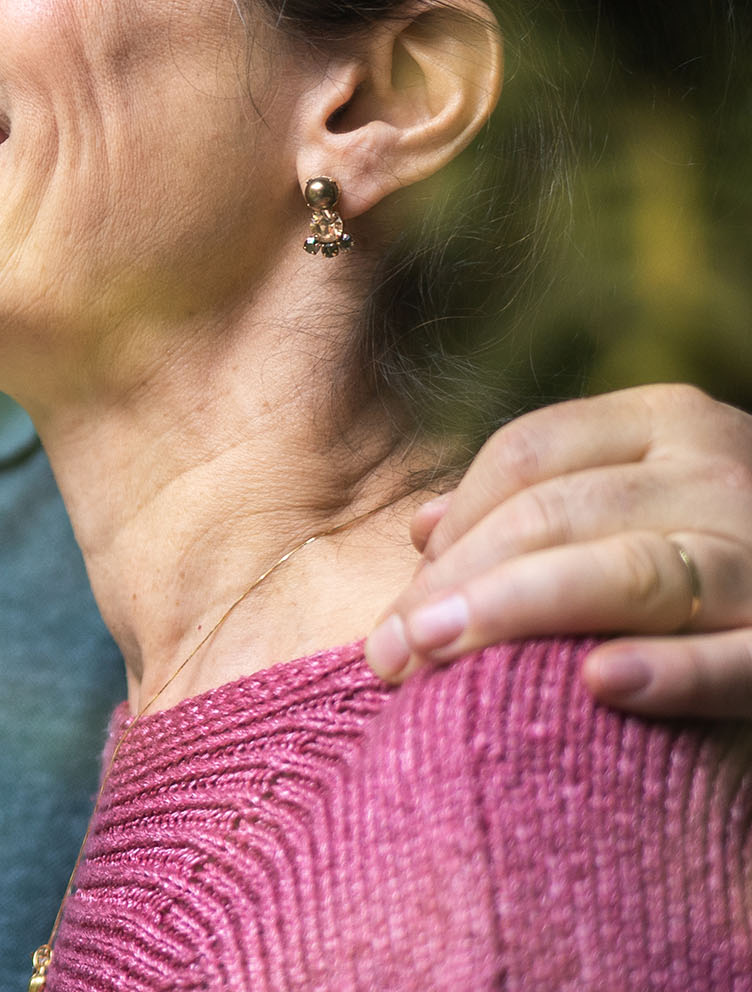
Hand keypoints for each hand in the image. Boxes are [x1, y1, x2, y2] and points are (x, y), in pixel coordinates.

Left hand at [364, 385, 751, 716]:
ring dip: (517, 615)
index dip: (448, 529)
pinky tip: (604, 683)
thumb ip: (539, 507)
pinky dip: (675, 670)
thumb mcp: (634, 508)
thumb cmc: (708, 567)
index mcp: (669, 423)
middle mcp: (721, 466)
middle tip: (389, 656)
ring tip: (436, 659)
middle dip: (456, 586)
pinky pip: (740, 657)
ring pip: (625, 571)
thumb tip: (423, 530)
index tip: (393, 612)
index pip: (525, 454)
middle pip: (554, 513)